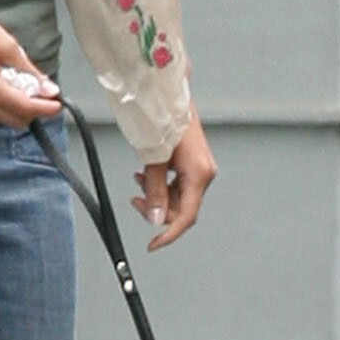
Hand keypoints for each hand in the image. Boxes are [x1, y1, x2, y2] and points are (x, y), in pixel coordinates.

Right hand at [0, 0, 59, 124]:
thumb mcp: (8, 47)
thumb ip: (30, 72)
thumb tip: (49, 89)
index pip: (24, 109)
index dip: (45, 109)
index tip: (58, 105)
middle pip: (15, 120)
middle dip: (32, 109)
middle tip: (41, 91)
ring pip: (3, 116)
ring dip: (17, 105)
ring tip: (17, 80)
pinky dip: (2, 101)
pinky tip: (2, 81)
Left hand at [134, 115, 216, 248]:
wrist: (169, 95)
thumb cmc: (163, 119)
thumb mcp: (154, 159)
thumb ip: (154, 191)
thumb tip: (155, 219)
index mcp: (199, 174)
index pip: (187, 216)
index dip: (169, 234)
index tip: (153, 244)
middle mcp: (204, 173)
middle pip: (182, 208)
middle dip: (157, 209)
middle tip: (135, 201)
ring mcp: (200, 168)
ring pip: (177, 196)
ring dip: (156, 195)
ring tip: (138, 180)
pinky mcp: (193, 163)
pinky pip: (177, 184)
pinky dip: (160, 184)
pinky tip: (147, 175)